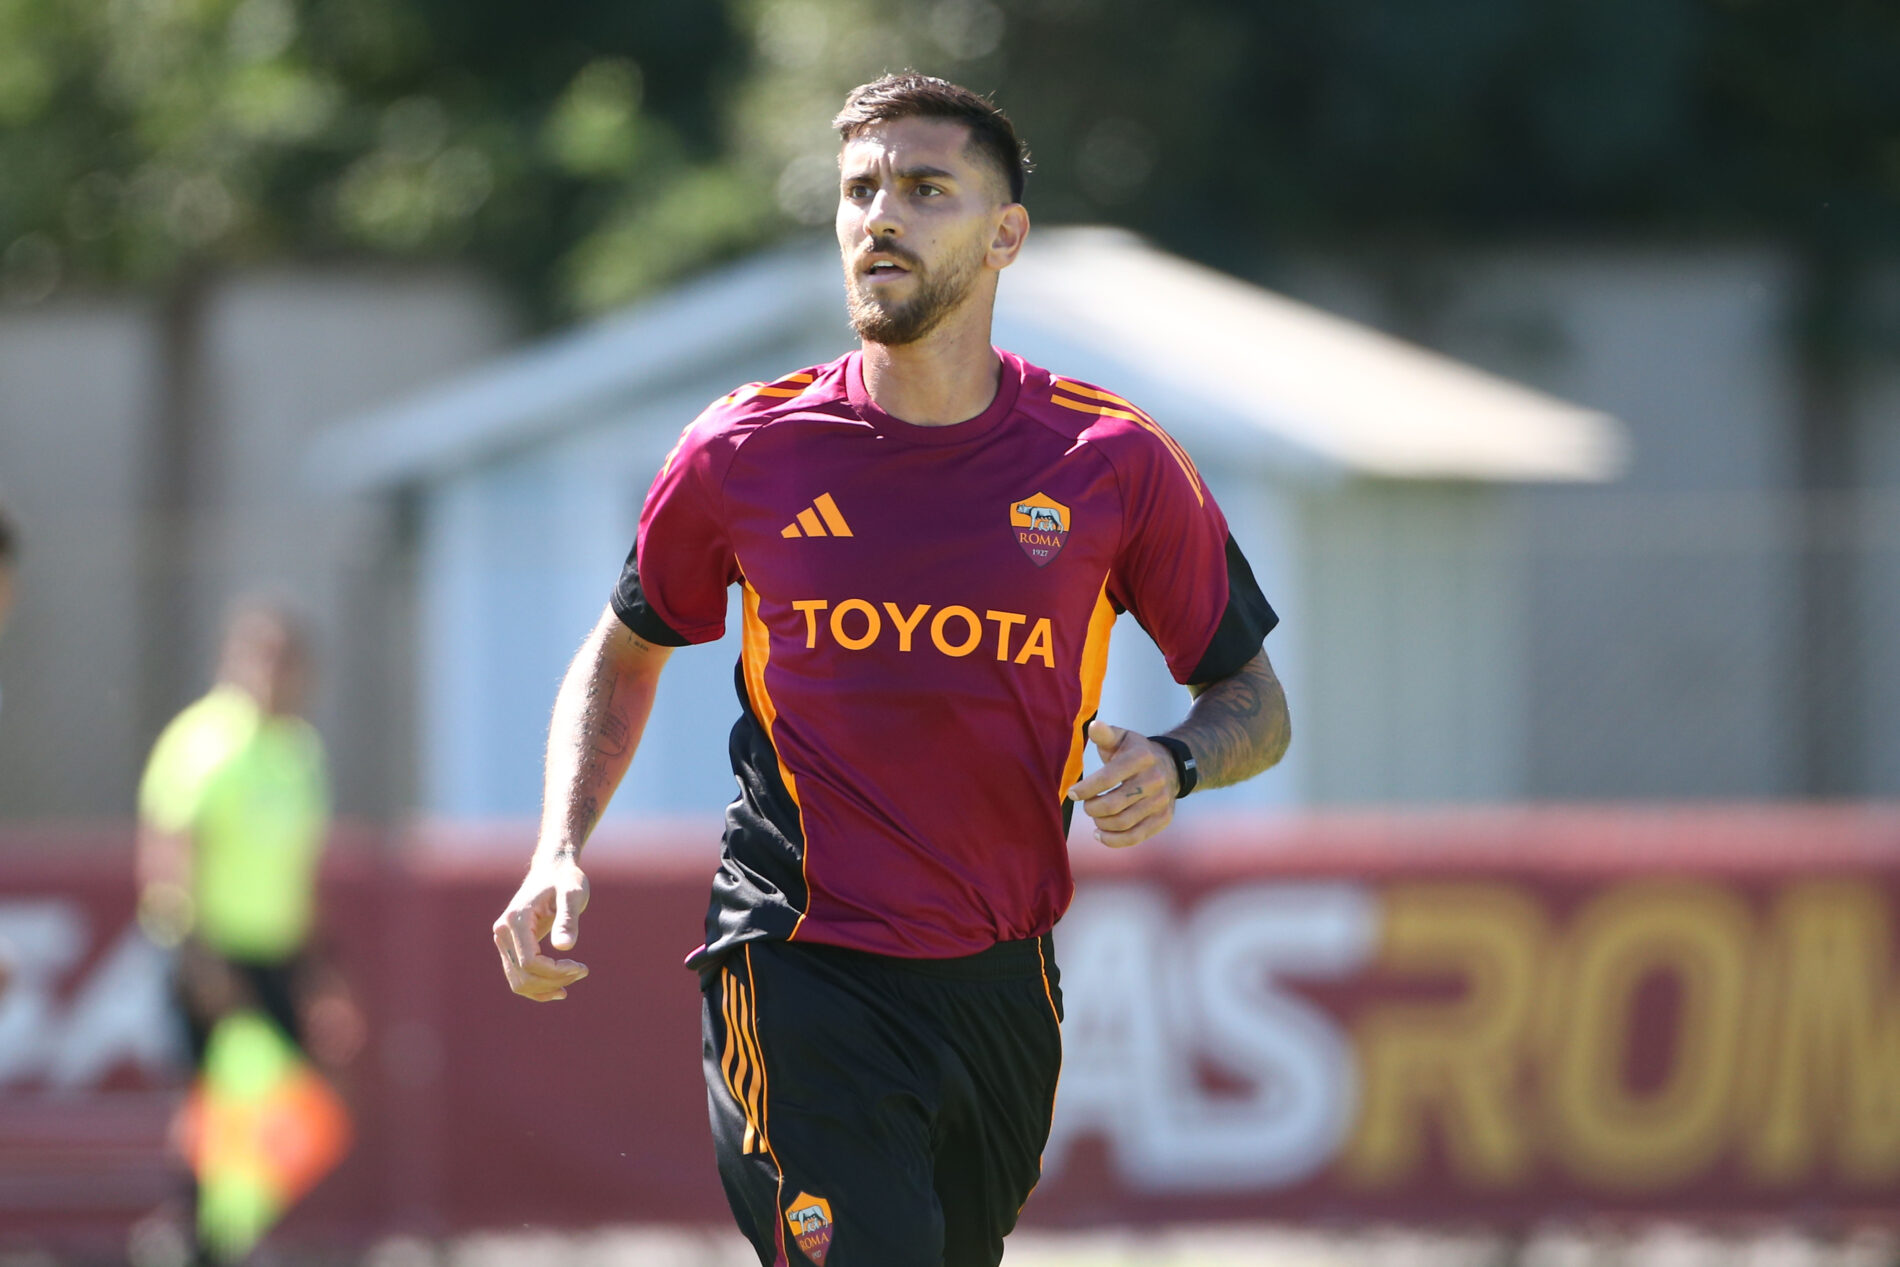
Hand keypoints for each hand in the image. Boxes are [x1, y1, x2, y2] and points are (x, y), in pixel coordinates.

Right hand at [492, 852, 590, 1001]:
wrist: (553, 869)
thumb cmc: (566, 879)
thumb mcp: (573, 894)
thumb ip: (568, 919)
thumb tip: (564, 947)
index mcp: (515, 919)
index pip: (530, 962)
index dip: (556, 972)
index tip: (581, 968)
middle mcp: (502, 931)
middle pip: (523, 976)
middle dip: (554, 981)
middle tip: (582, 971)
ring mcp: (502, 939)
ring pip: (518, 981)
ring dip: (546, 987)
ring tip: (575, 977)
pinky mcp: (509, 945)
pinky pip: (518, 976)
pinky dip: (537, 987)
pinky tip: (560, 987)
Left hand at [1067, 720, 1179, 848]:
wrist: (1171, 766)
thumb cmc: (1134, 752)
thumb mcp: (1121, 738)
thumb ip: (1104, 734)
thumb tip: (1094, 726)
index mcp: (1141, 757)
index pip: (1108, 778)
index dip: (1086, 789)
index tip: (1072, 793)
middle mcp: (1154, 780)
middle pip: (1114, 805)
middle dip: (1092, 808)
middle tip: (1086, 805)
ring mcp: (1161, 801)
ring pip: (1122, 823)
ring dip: (1101, 823)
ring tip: (1094, 816)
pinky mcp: (1163, 818)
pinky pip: (1135, 837)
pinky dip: (1113, 840)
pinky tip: (1100, 833)